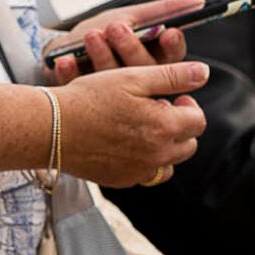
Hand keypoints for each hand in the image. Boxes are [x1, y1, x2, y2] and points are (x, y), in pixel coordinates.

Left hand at [43, 0, 197, 84]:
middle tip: (116, 27)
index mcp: (153, 62)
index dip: (172, 46)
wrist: (57, 52)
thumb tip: (198, 2)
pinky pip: (82, 89)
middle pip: (145, 72)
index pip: (172, 59)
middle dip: (131, 48)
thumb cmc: (99, 33)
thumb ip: (162, 11)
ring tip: (92, 36)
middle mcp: (137, 83)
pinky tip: (66, 60)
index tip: (168, 33)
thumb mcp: (129, 16)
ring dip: (103, 56)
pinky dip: (73, 72)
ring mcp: (112, 96)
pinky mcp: (87, 103)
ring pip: (115, 82)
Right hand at [53, 61, 208, 186]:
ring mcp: (138, 172)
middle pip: (188, 146)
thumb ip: (172, 76)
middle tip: (159, 111)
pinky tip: (125, 143)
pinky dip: (143, 161)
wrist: (51, 128)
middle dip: (180, 128)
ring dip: (165, 148)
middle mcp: (157, 155)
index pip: (197, 121)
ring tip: (145, 129)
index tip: (173, 97)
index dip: (188, 105)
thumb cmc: (89, 98)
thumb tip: (203, 73)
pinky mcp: (120, 181)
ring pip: (168, 165)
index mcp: (165, 127)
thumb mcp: (133, 77)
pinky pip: (144, 175)